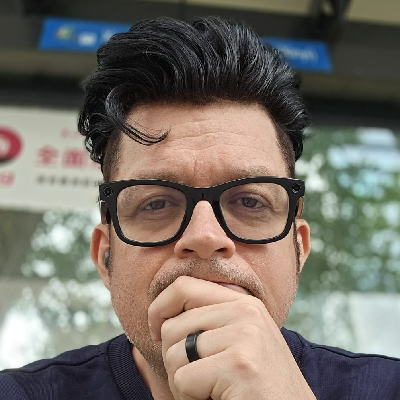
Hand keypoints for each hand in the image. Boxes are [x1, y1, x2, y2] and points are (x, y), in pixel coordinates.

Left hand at [148, 276, 315, 399]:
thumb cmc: (257, 385)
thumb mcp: (239, 341)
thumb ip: (211, 322)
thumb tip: (160, 317)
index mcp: (244, 303)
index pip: (183, 286)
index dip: (159, 307)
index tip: (155, 331)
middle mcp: (246, 312)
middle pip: (173, 326)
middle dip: (173, 358)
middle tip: (196, 379)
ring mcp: (245, 335)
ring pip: (175, 353)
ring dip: (181, 382)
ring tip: (209, 390)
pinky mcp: (240, 364)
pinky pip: (184, 379)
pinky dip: (188, 397)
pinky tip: (215, 399)